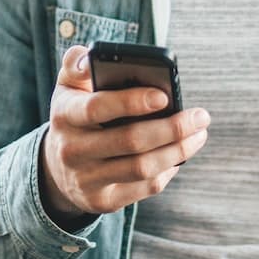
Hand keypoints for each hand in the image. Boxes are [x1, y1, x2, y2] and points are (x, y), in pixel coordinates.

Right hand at [38, 45, 209, 225]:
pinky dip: (168, 170)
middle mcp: (72, 150)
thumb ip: (78, 64)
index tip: (165, 96)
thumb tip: (92, 57)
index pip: (97, 107)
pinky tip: (180, 155)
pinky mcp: (102, 201)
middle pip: (130, 141)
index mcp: (65, 114)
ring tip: (199, 134)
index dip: (132, 101)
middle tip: (201, 116)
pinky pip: (144, 187)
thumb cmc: (76, 114)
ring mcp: (86, 179)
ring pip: (142, 167)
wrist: (56, 167)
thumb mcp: (69, 86)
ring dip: (178, 150)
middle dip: (172, 128)